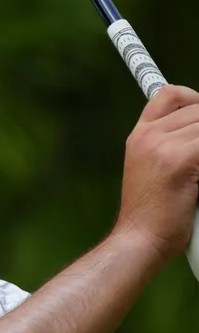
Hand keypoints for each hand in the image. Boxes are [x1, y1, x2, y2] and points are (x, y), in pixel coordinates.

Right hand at [115, 84, 198, 261]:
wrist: (140, 238)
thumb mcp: (149, 168)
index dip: (193, 98)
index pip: (169, 95)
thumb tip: (198, 131)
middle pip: (198, 108)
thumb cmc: (152, 211)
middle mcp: (149, 136)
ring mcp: (163, 146)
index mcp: (140, 136)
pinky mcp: (181, 160)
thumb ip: (169, 144)